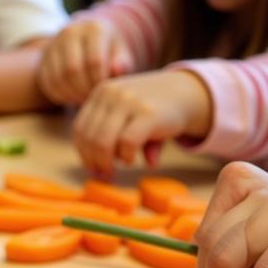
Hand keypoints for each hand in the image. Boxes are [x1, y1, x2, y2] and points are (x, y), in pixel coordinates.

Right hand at [37, 20, 133, 106]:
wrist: (86, 42)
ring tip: (82, 100)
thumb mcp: (120, 54)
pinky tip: (71, 98)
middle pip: (73, 69)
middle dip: (83, 89)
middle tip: (91, 99)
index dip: (98, 81)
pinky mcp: (44, 59)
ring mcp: (54, 45)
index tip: (103, 91)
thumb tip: (116, 70)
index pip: (94, 61)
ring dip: (71, 94)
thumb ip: (122, 63)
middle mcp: (71, 32)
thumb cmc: (108, 51)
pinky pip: (49, 82)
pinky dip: (60, 95)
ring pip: (59, 77)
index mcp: (94, 29)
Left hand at [72, 69, 211, 176]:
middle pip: (90, 139)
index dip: (84, 153)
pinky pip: (126, 144)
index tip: (93, 168)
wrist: (187, 92)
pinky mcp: (147, 113)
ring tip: (122, 164)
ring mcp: (129, 101)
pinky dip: (127, 157)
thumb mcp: (124, 118)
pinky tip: (134, 158)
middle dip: (96, 162)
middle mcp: (112, 93)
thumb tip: (97, 173)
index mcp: (101, 92)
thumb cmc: (151, 110)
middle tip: (106, 174)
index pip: (80, 129)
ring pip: (103, 143)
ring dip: (109, 162)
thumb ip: (108, 139)